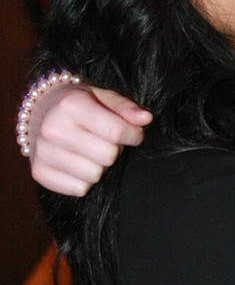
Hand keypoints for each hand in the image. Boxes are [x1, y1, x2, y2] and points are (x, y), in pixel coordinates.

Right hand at [29, 84, 152, 195]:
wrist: (39, 111)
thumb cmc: (80, 103)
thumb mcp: (103, 96)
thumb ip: (126, 108)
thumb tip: (146, 119)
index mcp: (71, 105)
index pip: (116, 131)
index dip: (134, 135)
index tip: (133, 133)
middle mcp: (53, 129)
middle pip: (107, 156)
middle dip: (114, 149)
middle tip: (105, 140)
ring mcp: (43, 152)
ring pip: (94, 175)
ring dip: (100, 165)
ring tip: (91, 149)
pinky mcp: (38, 172)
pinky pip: (79, 189)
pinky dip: (84, 179)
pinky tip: (78, 161)